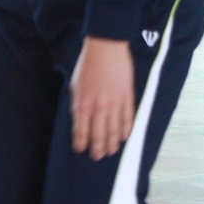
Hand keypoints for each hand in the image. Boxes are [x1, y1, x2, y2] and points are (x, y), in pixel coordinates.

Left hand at [70, 37, 134, 159]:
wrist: (106, 46)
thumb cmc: (88, 64)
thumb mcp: (75, 85)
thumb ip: (77, 104)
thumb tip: (79, 119)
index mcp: (83, 103)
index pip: (81, 130)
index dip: (81, 143)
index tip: (81, 150)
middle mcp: (99, 106)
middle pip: (98, 134)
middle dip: (97, 148)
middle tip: (97, 156)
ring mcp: (115, 103)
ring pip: (114, 130)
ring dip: (112, 143)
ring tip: (111, 151)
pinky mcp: (127, 97)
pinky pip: (128, 118)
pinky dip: (126, 129)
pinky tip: (124, 137)